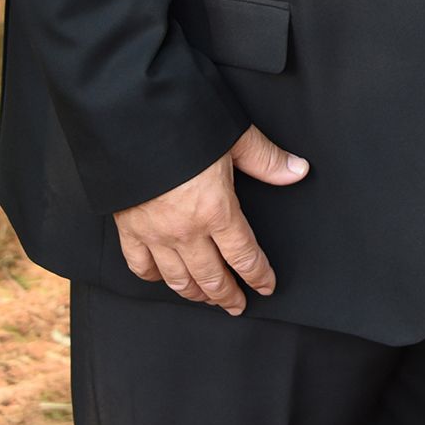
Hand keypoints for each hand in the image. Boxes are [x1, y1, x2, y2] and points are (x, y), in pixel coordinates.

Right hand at [113, 124, 309, 314]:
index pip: (244, 255)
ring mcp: (155, 234)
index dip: (258, 275)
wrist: (130, 119)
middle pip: (212, 277)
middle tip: (237, 305)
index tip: (266, 286)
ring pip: (178, 279)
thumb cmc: (183, 123)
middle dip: (227, 295)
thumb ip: (265, 159)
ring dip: (195, 294)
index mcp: (216, 210)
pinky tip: (163, 278)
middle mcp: (186, 230)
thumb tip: (297, 170)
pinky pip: (140, 266)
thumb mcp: (234, 136)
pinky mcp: (127, 229)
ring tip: (206, 298)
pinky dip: (154, 278)